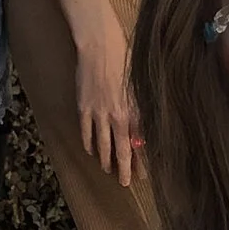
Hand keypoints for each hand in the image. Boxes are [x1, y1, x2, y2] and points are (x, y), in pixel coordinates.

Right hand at [76, 12, 139, 183]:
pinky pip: (86, 132)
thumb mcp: (141, 85)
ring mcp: (99, 114)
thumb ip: (142, 110)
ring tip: (108, 170)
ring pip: (103, 144)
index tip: (144, 175)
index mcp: (135, 111)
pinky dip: (89, 144)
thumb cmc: (125, 59)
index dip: (141, 161)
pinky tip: (91, 152)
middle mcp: (118, 117)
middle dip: (124, 169)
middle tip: (125, 183)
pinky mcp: (84, 108)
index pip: (140, 144)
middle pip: (122, 150)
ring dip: (106, 160)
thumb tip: (144, 130)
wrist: (100, 47)